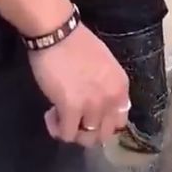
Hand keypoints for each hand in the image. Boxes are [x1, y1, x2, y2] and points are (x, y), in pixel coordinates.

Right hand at [30, 25, 129, 147]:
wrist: (58, 33)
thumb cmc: (77, 43)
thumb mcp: (104, 66)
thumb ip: (106, 87)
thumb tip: (98, 104)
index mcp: (121, 87)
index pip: (120, 121)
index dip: (103, 123)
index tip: (89, 116)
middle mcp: (112, 99)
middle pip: (104, 134)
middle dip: (87, 131)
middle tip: (73, 119)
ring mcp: (93, 105)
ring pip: (86, 138)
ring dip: (71, 130)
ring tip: (59, 115)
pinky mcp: (71, 108)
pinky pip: (66, 134)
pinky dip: (57, 129)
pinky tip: (50, 115)